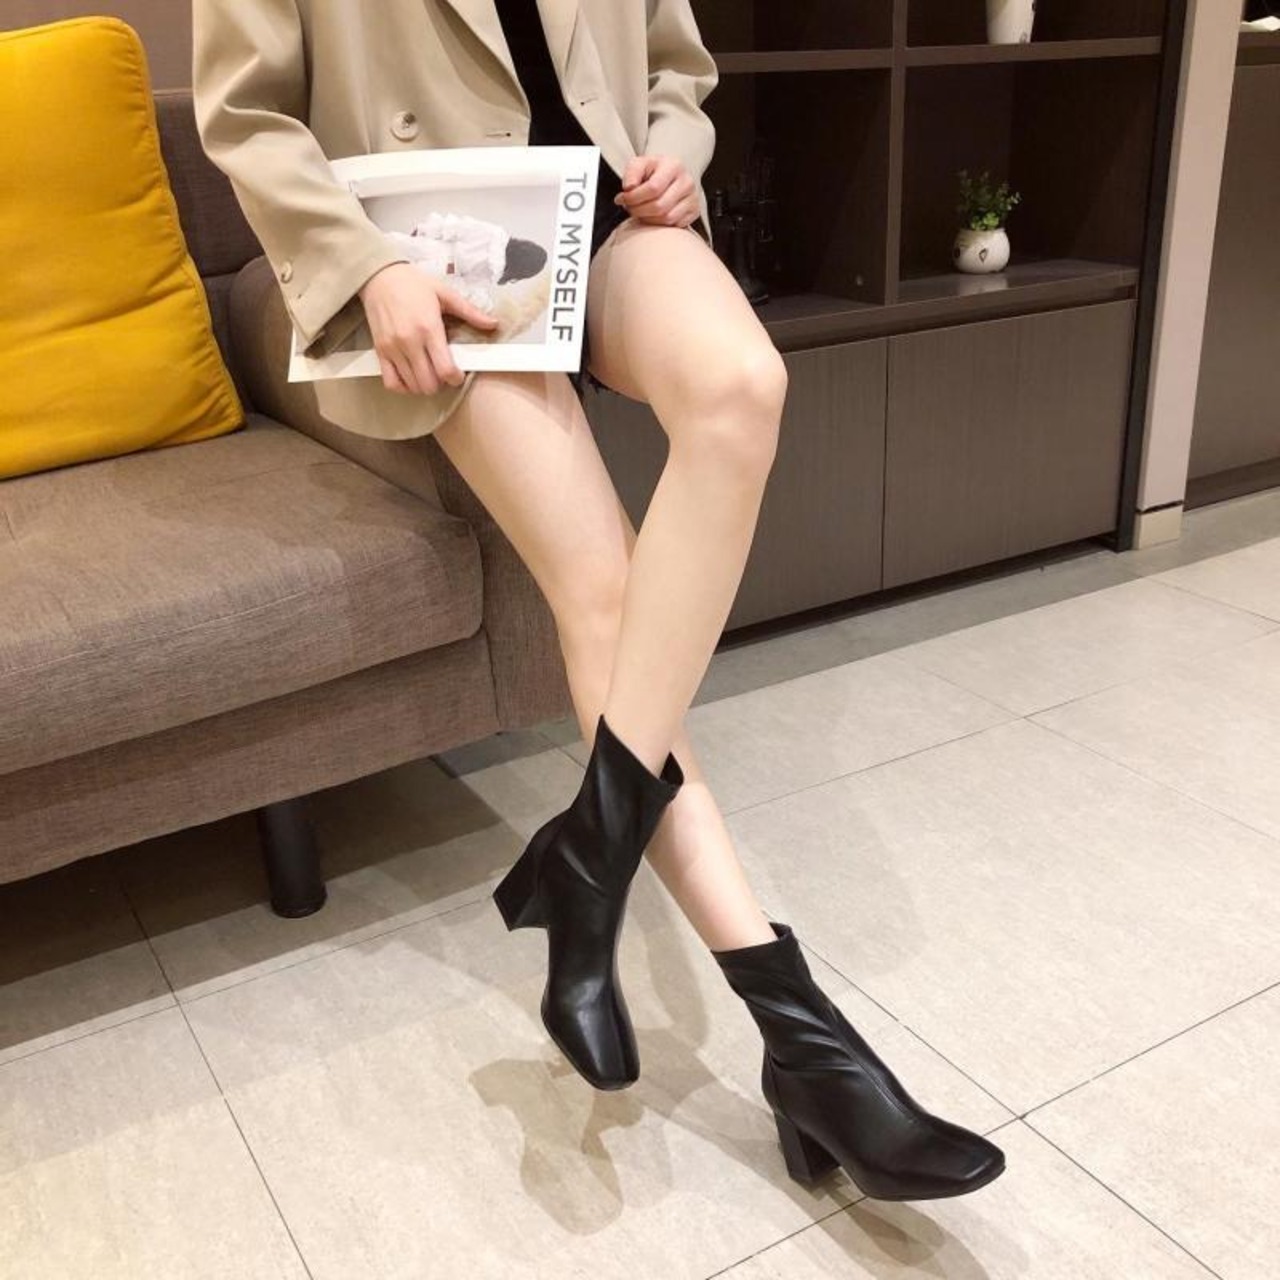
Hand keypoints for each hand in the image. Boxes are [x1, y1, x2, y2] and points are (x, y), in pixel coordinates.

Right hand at [357, 264, 498, 394]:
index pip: (445, 369)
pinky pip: (391, 383)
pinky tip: (411, 378)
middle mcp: (410, 342)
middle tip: (444, 373)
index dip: (455, 379)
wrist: (379, 276)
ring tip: (429, 374)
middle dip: (441, 384)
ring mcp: (392, 349)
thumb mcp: (445, 293)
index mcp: (429, 328)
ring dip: (424, 385)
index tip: (458, 374)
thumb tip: (494, 324)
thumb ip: (470, 312)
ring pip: (412, 385)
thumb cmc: (413, 284)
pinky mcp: (380, 351)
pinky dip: (403, 387)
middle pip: (429, 383)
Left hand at [615, 154, 699, 228]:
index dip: (634, 198)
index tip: (622, 199)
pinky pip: (674, 225)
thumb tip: (629, 188)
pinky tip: (652, 216)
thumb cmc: (652, 171)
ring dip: (648, 219)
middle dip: (639, 211)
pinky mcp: (695, 211)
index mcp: (674, 166)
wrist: (670, 176)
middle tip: (629, 208)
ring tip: (639, 212)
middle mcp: (687, 181)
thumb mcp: (639, 164)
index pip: (653, 188)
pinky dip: (660, 224)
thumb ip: (631, 173)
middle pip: (660, 206)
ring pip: (667, 218)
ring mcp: (693, 198)